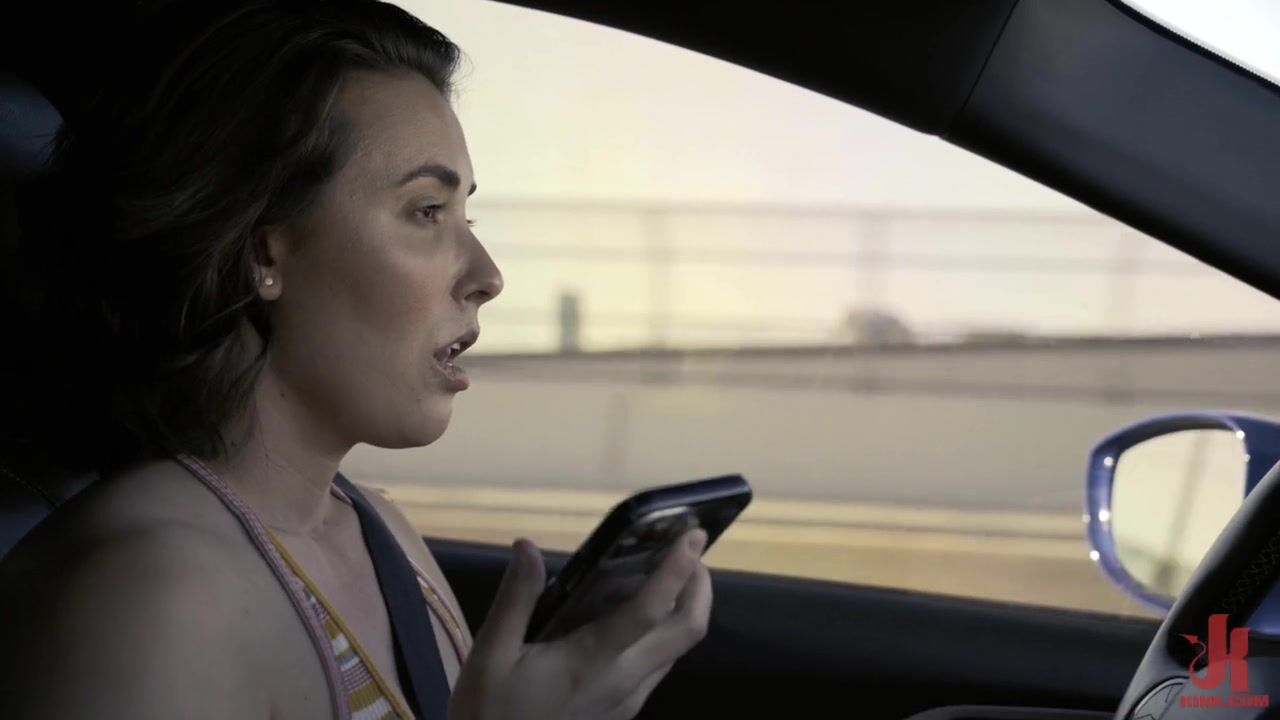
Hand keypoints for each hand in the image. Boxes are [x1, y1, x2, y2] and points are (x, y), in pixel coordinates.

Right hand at [448, 528, 711, 719]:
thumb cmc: (489, 713)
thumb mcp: (489, 656)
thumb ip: (515, 599)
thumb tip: (528, 547)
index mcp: (592, 661)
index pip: (650, 609)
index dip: (677, 569)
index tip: (693, 534)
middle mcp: (624, 681)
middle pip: (687, 631)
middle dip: (700, 587)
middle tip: (690, 552)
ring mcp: (628, 701)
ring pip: (677, 651)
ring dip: (685, 610)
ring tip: (666, 576)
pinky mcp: (624, 713)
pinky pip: (659, 667)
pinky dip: (663, 634)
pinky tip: (635, 619)